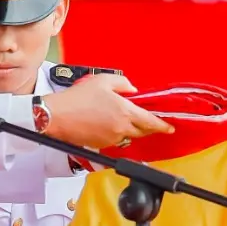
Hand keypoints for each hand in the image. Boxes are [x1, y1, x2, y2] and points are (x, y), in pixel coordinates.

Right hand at [43, 74, 171, 148]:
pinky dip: (116, 132)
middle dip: (147, 127)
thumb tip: (133, 91)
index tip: (169, 127)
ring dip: (129, 129)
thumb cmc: (77, 98)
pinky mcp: (101, 145)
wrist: (57, 116)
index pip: (151, 122)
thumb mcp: (103, 81)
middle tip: (147, 120)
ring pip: (128, 136)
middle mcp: (121, 128)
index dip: (162, 125)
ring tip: (119, 117)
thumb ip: (123, 84)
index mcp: (125, 112)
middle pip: (142, 132)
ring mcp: (111, 139)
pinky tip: (106, 123)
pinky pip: (115, 140)